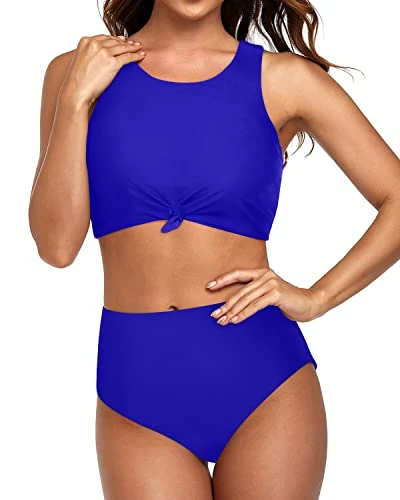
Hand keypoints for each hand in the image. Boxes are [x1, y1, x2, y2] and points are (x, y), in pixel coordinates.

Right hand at [60, 34, 145, 106]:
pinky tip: (141, 56)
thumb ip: (89, 54)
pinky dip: (136, 56)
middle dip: (125, 42)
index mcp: (86, 41)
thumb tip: (99, 57)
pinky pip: (127, 57)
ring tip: (139, 48)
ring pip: (122, 47)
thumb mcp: (81, 61)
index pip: (104, 37)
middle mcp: (95, 44)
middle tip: (133, 44)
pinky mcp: (112, 63)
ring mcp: (104, 52)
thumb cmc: (78, 81)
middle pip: (114, 41)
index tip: (122, 40)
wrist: (77, 91)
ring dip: (132, 47)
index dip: (115, 39)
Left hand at [205, 267, 325, 324]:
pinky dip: (244, 313)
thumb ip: (255, 294)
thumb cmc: (288, 301)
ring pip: (245, 299)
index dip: (222, 280)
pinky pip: (255, 305)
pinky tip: (236, 320)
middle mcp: (265, 275)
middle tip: (214, 315)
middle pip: (239, 291)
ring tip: (223, 321)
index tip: (208, 287)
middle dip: (225, 304)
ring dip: (232, 311)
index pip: (237, 274)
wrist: (309, 303)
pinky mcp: (275, 293)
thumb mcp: (268, 294)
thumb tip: (234, 305)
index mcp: (261, 272)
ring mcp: (270, 283)